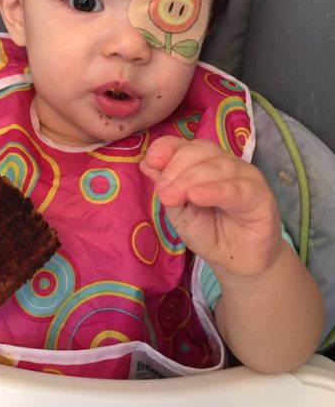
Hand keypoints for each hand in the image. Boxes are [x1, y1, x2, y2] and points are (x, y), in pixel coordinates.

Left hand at [140, 136, 281, 277]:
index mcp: (203, 162)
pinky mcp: (261, 197)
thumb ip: (166, 187)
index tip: (150, 161)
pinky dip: (215, 190)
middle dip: (177, 167)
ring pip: (218, 166)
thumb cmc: (208, 232)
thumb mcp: (179, 210)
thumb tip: (146, 163)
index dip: (167, 148)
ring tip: (173, 196)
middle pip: (201, 150)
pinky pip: (237, 189)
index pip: (185, 144)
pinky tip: (197, 196)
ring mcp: (245, 177)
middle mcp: (225, 163)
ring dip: (191, 179)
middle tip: (162, 191)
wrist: (235, 262)